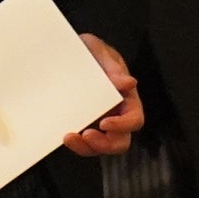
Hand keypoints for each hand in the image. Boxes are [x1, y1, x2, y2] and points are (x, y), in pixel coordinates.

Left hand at [64, 33, 141, 156]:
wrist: (64, 54)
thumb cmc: (85, 50)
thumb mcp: (97, 50)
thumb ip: (112, 66)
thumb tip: (129, 83)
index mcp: (126, 97)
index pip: (134, 119)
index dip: (123, 125)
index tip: (105, 122)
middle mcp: (116, 114)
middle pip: (121, 141)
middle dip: (106, 144)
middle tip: (87, 135)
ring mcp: (99, 122)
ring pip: (102, 147)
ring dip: (88, 148)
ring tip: (70, 137)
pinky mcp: (83, 126)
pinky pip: (84, 144)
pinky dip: (77, 145)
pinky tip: (66, 135)